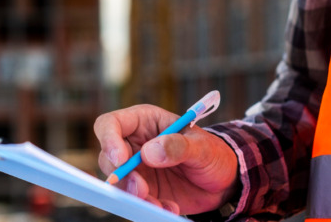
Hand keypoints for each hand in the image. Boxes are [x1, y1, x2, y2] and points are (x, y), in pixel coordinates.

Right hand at [93, 104, 238, 214]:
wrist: (222, 180)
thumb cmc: (212, 153)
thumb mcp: (202, 146)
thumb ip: (178, 146)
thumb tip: (149, 152)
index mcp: (144, 122)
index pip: (110, 124)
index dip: (108, 139)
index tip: (121, 159)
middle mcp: (134, 145)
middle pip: (108, 158)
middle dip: (122, 176)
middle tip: (142, 189)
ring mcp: (137, 169)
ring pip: (119, 183)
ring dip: (134, 195)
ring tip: (157, 204)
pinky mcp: (144, 190)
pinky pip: (135, 201)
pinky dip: (150, 207)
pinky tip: (169, 208)